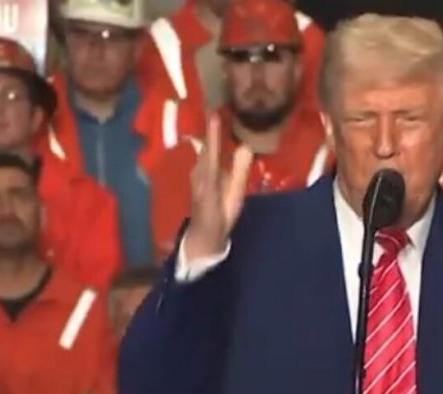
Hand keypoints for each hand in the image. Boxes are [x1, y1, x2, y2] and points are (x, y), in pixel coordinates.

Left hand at [185, 112, 252, 260]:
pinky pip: (205, 157)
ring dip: (212, 136)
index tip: (215, 112)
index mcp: (209, 177)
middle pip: (207, 146)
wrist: (203, 236)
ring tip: (219, 120)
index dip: (214, 131)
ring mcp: (196, 174)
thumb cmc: (222, 218)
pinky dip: (212, 147)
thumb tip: (246, 147)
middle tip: (219, 108)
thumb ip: (240, 172)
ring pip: (205, 151)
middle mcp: (199, 172)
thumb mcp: (235, 198)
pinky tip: (218, 143)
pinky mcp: (198, 177)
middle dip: (212, 128)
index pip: (213, 148)